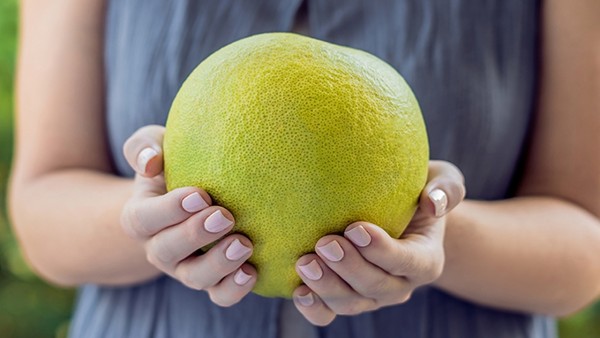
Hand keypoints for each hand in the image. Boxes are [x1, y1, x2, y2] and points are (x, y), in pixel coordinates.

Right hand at [120, 125, 256, 305]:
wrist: (191, 195)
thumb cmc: (172, 165)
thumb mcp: (155, 147)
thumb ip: (144, 148)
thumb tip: (151, 162)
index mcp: (141, 217)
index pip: (146, 218)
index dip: (170, 210)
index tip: (200, 194)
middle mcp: (159, 247)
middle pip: (167, 251)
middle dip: (195, 235)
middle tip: (225, 216)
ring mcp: (185, 268)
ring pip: (195, 278)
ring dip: (219, 265)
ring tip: (244, 245)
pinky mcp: (212, 279)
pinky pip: (219, 294)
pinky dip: (234, 289)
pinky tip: (253, 271)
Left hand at [292, 160, 465, 324]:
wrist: (400, 214)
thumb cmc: (418, 191)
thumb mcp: (442, 180)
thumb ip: (446, 188)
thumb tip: (433, 203)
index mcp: (425, 259)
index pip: (407, 261)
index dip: (382, 250)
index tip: (356, 228)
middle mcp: (399, 284)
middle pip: (375, 286)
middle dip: (349, 268)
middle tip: (325, 242)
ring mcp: (371, 296)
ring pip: (351, 304)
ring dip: (327, 287)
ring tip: (305, 262)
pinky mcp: (346, 298)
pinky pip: (329, 314)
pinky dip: (313, 307)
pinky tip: (298, 289)